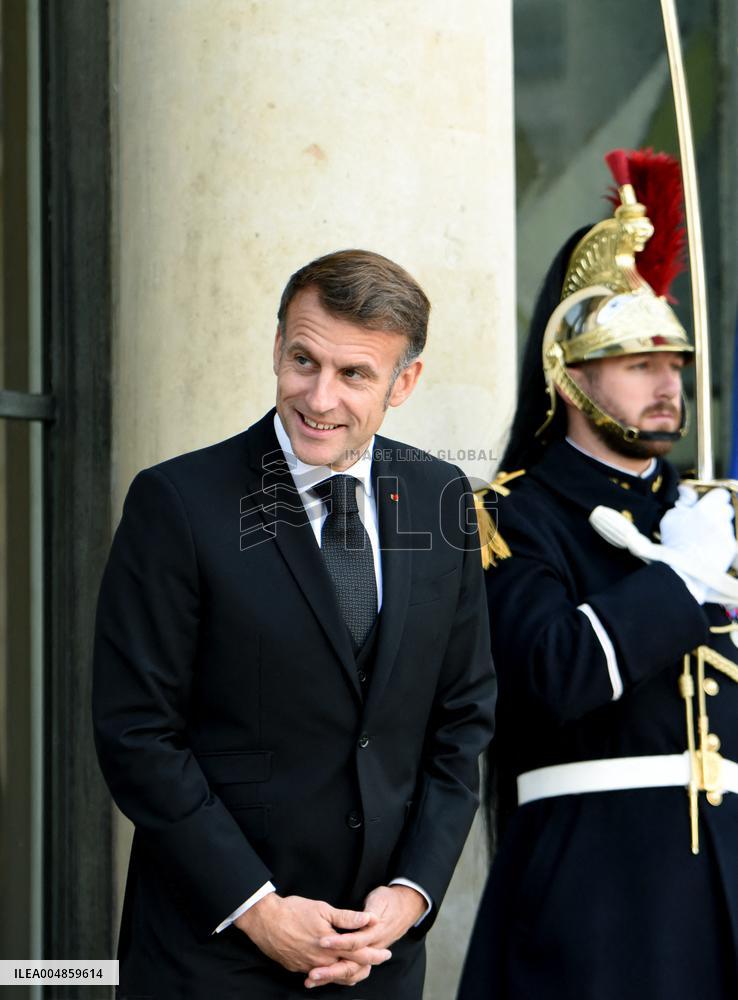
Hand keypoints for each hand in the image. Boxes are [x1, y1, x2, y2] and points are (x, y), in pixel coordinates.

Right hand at [235, 892, 390, 988]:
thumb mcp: (323, 909)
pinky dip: (331, 975)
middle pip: (349, 970)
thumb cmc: (294, 911)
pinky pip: (319, 977)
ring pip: (334, 976)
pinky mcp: (298, 969)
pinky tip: (335, 970)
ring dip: (349, 972)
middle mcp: (321, 961)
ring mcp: (308, 967)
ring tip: (360, 968)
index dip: (374, 954)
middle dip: (365, 966)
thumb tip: (369, 918)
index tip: (386, 953)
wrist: (265, 921)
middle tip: (377, 961)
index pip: (359, 954)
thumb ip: (347, 918)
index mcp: (330, 946)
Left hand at [307, 884, 425, 986]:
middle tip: (312, 973)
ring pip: (349, 973)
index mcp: (374, 934)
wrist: (407, 905)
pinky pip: (351, 972)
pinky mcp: (366, 954)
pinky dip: (336, 976)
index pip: (355, 944)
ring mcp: (369, 953)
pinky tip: (321, 978)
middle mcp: (372, 948)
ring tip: (311, 979)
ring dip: (330, 976)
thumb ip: (369, 912)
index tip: (322, 942)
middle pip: (351, 966)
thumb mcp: (379, 900)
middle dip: (330, 971)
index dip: (338, 944)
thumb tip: (364, 918)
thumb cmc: (390, 901)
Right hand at [659, 487, 737, 602]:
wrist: (683, 571)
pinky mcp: (731, 549)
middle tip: (705, 521)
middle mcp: (719, 520)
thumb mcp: (671, 518)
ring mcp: (726, 535)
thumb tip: (687, 489)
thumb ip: (683, 502)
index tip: (708, 503)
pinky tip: (709, 549)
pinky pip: (729, 540)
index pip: (721, 494)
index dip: (714, 498)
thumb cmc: (674, 544)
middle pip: (726, 509)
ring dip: (719, 529)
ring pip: (727, 525)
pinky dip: (722, 543)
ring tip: (705, 538)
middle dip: (718, 513)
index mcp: (704, 510)